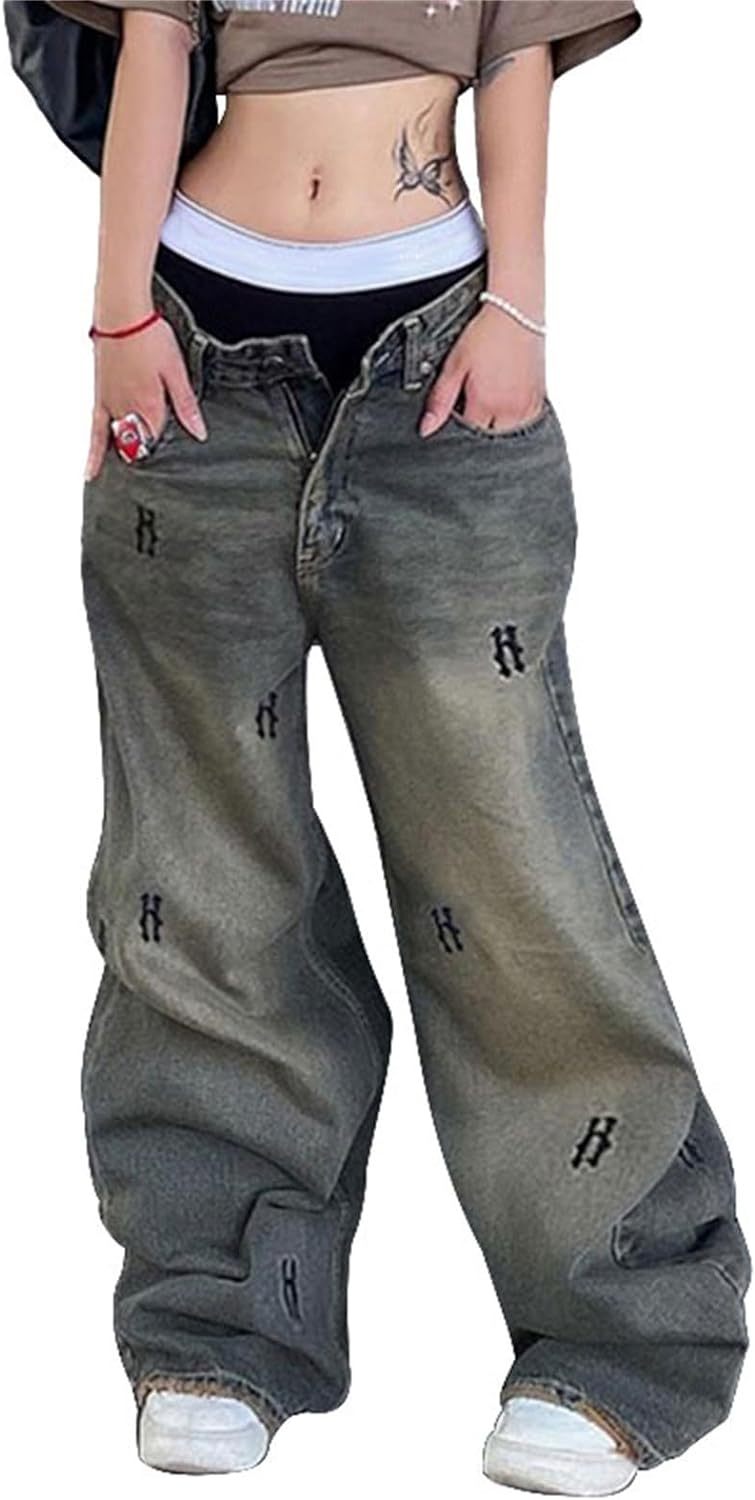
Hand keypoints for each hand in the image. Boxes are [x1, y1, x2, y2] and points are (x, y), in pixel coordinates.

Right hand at [84, 315, 207, 479]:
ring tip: (136, 468)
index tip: (176, 454)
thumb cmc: (151, 336)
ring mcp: (111, 406)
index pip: (159, 441)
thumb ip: (186, 405)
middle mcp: (127, 410)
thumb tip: (199, 433)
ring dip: (128, 453)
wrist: (121, 314)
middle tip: (158, 460)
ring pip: (119, 442)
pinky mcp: (99, 398)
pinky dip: (94, 455)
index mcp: (150, 405)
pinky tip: (91, 474)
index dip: (167, 448)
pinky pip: (94, 432)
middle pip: (139, 445)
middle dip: (148, 453)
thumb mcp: (177, 370)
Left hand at [418, 300, 545, 435]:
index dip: (459, 422)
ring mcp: (528, 406)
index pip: (468, 433)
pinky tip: (506, 396)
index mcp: (486, 405)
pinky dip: (515, 416)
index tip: (458, 405)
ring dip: (498, 422)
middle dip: (479, 425)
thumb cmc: (485, 334)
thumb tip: (426, 430)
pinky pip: (526, 421)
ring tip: (492, 395)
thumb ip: (440, 401)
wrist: (516, 312)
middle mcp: (510, 410)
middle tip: (475, 398)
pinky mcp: (540, 398)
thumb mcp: (455, 366)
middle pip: (489, 436)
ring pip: (508, 432)